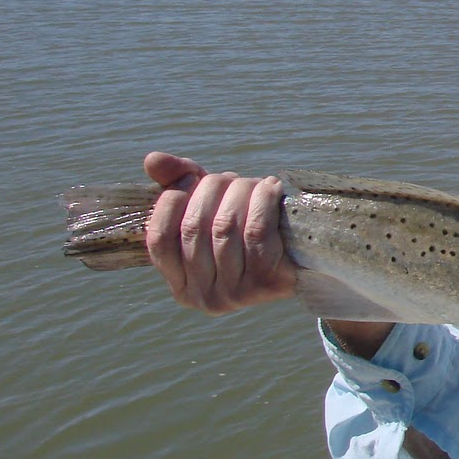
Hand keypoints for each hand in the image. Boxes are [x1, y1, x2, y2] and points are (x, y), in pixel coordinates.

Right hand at [142, 151, 295, 313]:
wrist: (307, 258)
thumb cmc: (250, 230)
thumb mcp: (211, 209)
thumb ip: (176, 184)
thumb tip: (152, 160)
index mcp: (181, 285)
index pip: (159, 238)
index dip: (172, 200)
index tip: (192, 177)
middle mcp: (204, 297)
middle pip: (194, 227)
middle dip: (212, 189)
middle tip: (231, 178)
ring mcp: (236, 294)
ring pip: (225, 226)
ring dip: (241, 191)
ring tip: (254, 184)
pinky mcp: (267, 283)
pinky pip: (256, 231)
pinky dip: (262, 200)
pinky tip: (271, 187)